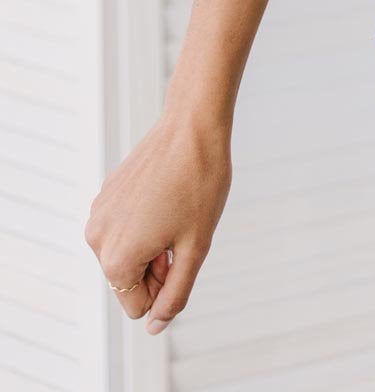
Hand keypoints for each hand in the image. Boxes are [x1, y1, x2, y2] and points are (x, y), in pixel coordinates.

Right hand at [83, 109, 232, 336]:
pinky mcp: (104, 194)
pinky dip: (143, 221)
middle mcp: (96, 239)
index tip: (181, 249)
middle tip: (180, 228)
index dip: (167, 283)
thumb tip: (155, 326)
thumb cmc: (200, 185)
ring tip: (172, 209)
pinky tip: (163, 193)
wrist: (193, 126)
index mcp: (116, 260)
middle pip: (129, 281)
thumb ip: (175, 295)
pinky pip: (124, 228)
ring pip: (126, 254)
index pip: (139, 307)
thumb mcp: (196, 248)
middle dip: (157, 265)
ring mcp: (97, 214)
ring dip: (150, 243)